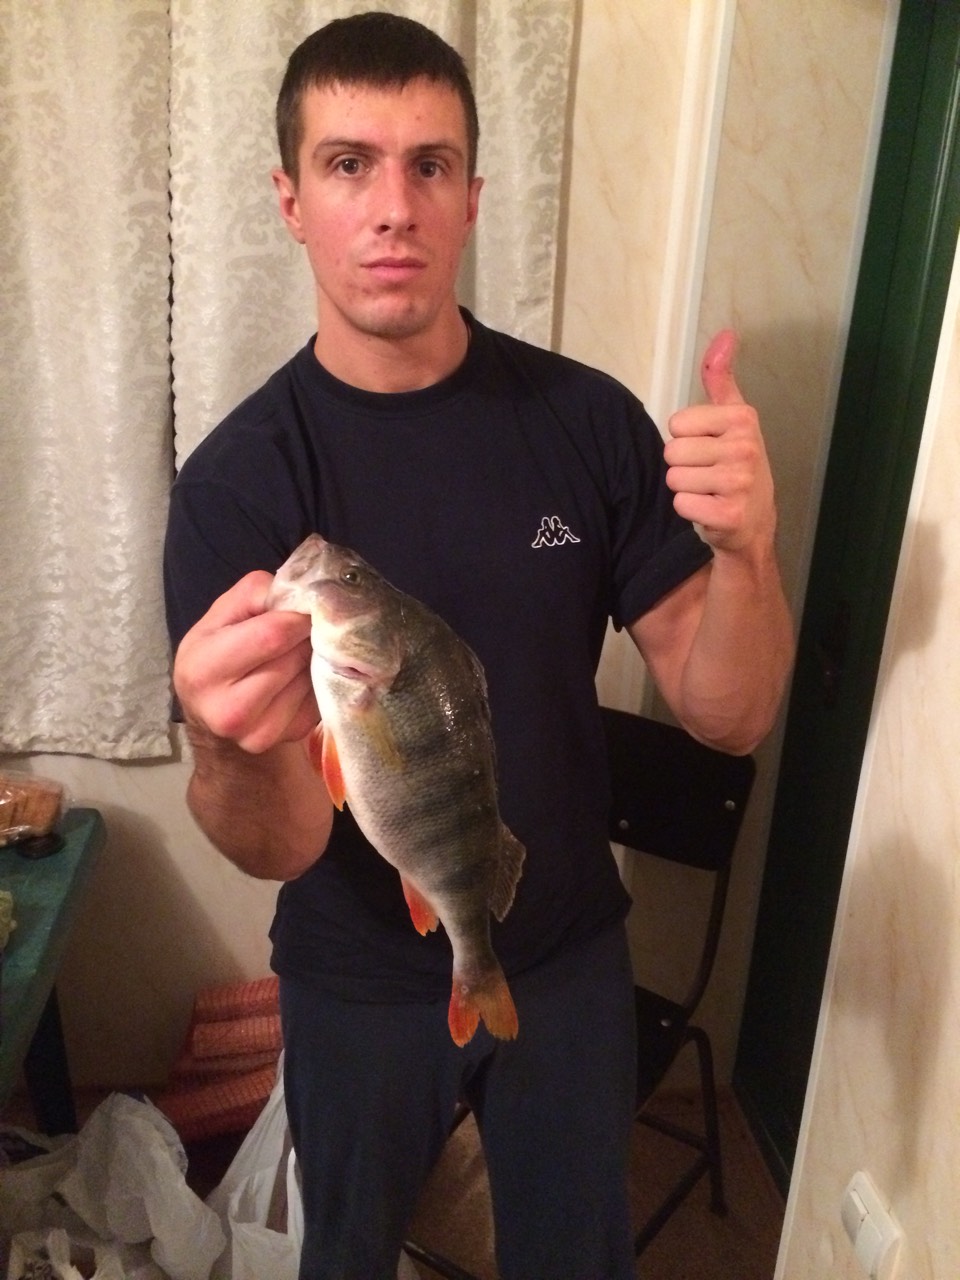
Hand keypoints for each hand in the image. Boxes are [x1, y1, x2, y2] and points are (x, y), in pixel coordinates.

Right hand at [173, 571, 317, 753]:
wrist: (211, 713)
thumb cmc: (216, 653)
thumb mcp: (220, 616)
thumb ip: (253, 593)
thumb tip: (297, 592)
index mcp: (203, 669)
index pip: (271, 635)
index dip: (295, 617)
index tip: (304, 609)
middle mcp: (228, 710)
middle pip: (294, 658)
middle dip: (307, 637)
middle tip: (307, 629)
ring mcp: (258, 732)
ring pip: (310, 680)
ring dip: (314, 660)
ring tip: (302, 651)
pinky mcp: (286, 738)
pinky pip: (319, 701)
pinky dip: (318, 683)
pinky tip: (303, 676)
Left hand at [664, 330, 776, 553]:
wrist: (755, 521)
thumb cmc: (738, 464)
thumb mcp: (734, 417)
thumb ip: (721, 378)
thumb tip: (725, 334)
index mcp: (743, 419)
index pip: (676, 424)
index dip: (685, 438)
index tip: (708, 448)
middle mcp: (745, 448)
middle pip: (672, 452)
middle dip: (683, 466)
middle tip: (707, 473)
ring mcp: (740, 482)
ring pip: (674, 479)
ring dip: (685, 489)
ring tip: (708, 490)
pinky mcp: (730, 514)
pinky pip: (681, 504)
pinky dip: (689, 510)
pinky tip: (709, 508)